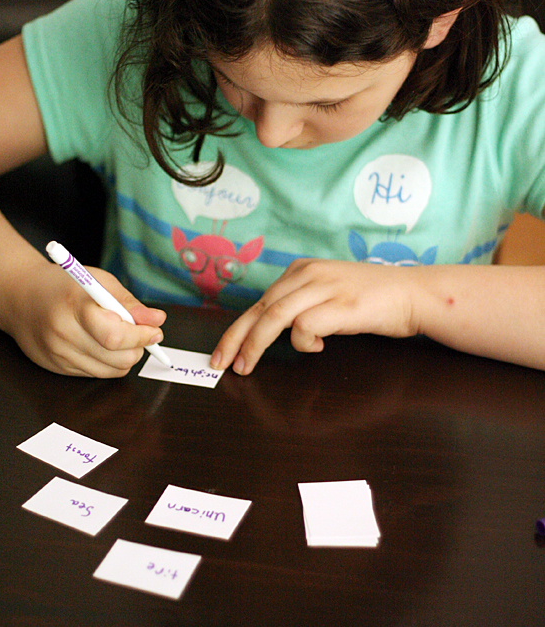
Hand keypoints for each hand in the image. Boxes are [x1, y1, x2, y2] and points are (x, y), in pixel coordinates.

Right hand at [4, 259, 166, 376]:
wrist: (21, 297)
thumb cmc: (64, 286)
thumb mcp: (99, 282)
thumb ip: (129, 303)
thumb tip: (156, 320)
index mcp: (75, 308)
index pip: (116, 335)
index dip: (142, 335)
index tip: (155, 330)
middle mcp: (63, 335)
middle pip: (117, 358)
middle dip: (138, 347)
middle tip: (142, 333)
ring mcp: (58, 355)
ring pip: (110, 371)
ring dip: (126, 357)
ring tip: (123, 338)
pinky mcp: (56, 368)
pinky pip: (96, 374)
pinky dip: (109, 363)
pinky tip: (104, 345)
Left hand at [210, 258, 418, 374]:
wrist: (415, 294)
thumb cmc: (374, 300)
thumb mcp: (329, 294)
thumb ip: (302, 307)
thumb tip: (274, 333)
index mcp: (302, 270)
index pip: (260, 301)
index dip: (237, 328)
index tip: (224, 351)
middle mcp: (309, 274)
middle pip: (260, 308)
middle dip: (235, 338)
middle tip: (221, 363)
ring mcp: (325, 287)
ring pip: (274, 316)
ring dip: (255, 344)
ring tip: (247, 366)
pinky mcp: (340, 305)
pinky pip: (304, 326)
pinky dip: (302, 342)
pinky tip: (318, 347)